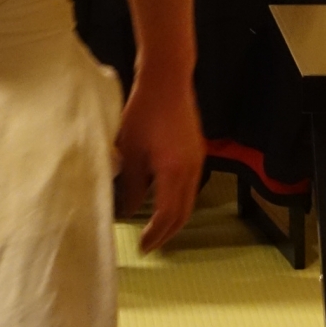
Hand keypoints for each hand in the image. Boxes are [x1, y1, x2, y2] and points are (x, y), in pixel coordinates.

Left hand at [115, 62, 204, 253]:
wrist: (168, 79)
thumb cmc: (144, 111)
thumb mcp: (129, 150)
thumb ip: (131, 184)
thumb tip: (128, 209)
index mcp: (175, 172)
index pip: (167, 215)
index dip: (155, 234)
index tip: (142, 247)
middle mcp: (192, 170)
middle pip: (183, 213)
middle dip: (167, 233)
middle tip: (150, 245)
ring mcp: (197, 160)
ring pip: (188, 200)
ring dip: (173, 218)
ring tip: (154, 228)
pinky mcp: (196, 151)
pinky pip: (189, 186)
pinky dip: (177, 201)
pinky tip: (162, 201)